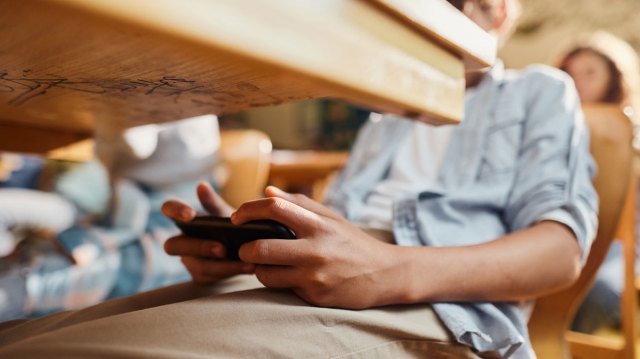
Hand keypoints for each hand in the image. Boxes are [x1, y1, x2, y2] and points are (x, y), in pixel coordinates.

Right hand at [162, 182, 254, 283]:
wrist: (248, 249)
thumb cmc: (232, 227)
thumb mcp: (225, 214)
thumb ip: (213, 203)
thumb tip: (201, 186)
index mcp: (186, 219)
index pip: (169, 209)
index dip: (174, 211)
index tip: (190, 215)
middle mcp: (182, 241)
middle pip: (174, 246)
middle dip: (199, 247)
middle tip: (222, 249)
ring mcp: (189, 261)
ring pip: (197, 265)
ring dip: (222, 265)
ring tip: (246, 261)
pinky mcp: (201, 277)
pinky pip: (212, 277)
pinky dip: (232, 271)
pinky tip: (250, 267)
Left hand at [233, 186, 405, 308]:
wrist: (386, 274)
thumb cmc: (354, 243)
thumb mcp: (332, 219)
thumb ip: (299, 204)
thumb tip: (267, 191)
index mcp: (318, 225)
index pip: (275, 208)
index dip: (248, 210)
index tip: (236, 216)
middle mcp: (315, 250)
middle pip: (261, 247)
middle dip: (245, 248)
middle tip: (245, 248)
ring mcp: (314, 276)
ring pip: (266, 274)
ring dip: (259, 269)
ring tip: (268, 264)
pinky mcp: (315, 296)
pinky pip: (283, 289)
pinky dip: (280, 282)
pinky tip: (290, 277)